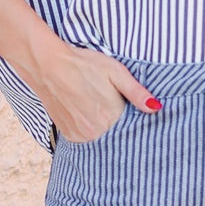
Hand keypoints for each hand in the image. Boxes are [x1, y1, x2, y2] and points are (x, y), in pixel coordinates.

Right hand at [30, 38, 161, 143]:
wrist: (48, 65)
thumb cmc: (84, 65)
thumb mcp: (116, 72)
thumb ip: (137, 92)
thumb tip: (156, 108)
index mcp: (112, 116)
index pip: (133, 129)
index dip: (136, 122)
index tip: (135, 114)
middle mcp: (96, 131)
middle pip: (118, 136)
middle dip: (122, 128)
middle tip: (113, 108)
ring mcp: (81, 135)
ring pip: (103, 140)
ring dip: (106, 131)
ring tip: (100, 111)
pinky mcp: (69, 135)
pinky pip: (88, 140)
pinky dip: (92, 132)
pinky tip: (89, 117)